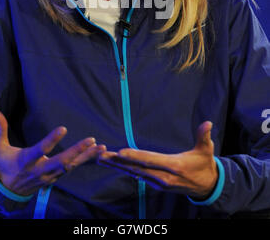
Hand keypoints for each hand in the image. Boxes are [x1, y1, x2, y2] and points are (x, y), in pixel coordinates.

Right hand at [0, 110, 105, 195]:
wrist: (7, 190)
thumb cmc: (3, 165)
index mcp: (27, 161)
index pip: (41, 150)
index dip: (51, 140)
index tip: (63, 128)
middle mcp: (40, 169)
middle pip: (61, 161)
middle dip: (77, 151)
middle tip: (91, 140)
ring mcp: (50, 175)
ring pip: (70, 166)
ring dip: (86, 157)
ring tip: (100, 147)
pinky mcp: (55, 177)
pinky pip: (72, 169)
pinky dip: (85, 161)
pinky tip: (97, 153)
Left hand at [97, 121, 217, 198]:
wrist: (207, 186)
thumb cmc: (204, 164)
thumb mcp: (206, 150)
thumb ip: (204, 136)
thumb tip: (207, 123)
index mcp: (174, 166)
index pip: (151, 160)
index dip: (135, 156)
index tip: (121, 152)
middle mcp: (163, 177)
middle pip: (137, 168)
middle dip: (118, 162)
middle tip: (101, 155)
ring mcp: (159, 183)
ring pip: (134, 173)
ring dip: (117, 166)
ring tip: (101, 158)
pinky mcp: (156, 185)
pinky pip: (138, 176)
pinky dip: (125, 170)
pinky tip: (114, 164)